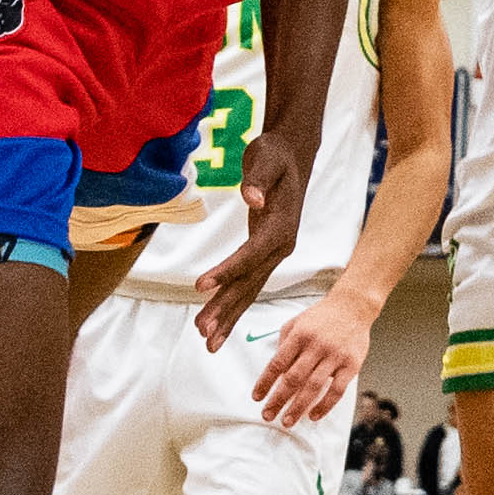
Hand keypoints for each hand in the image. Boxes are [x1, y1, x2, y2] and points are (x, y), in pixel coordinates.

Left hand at [192, 129, 310, 334]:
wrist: (292, 155)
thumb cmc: (276, 154)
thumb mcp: (267, 158)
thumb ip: (259, 178)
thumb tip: (252, 197)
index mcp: (281, 227)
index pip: (251, 255)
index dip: (227, 271)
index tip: (200, 286)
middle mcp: (281, 246)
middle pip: (250, 282)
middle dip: (226, 308)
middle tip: (203, 331)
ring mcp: (274, 253)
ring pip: (249, 290)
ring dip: (228, 315)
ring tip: (208, 341)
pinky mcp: (265, 254)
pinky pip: (248, 284)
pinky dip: (232, 305)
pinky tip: (218, 322)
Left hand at [250, 288, 378, 429]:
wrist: (353, 306)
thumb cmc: (322, 316)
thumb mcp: (296, 322)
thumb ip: (284, 344)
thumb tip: (275, 372)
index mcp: (299, 335)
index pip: (277, 363)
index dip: (265, 382)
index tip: (257, 397)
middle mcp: (316, 346)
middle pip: (293, 378)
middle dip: (278, 400)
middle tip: (268, 415)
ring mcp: (335, 356)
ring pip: (314, 387)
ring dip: (298, 407)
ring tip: (287, 421)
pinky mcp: (351, 365)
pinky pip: (337, 390)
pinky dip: (325, 405)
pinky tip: (314, 415)